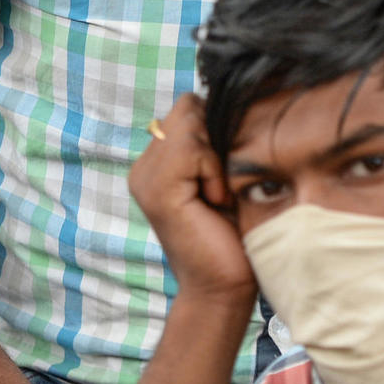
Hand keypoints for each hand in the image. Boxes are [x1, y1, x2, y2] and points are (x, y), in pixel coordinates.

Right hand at [129, 94, 255, 305]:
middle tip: (221, 185)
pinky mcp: (157, 190)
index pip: (189, 105)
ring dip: (217, 155)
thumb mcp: (227, 172)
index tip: (225, 174)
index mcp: (158, 160)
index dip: (218, 127)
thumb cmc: (238, 231)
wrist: (227, 287)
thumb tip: (231, 96)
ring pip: (191, 121)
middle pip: (189, 106)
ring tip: (218, 194)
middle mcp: (144, 165)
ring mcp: (145, 177)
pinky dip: (213, 169)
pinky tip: (214, 201)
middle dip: (217, 136)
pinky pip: (192, 146)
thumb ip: (216, 136)